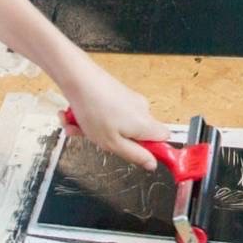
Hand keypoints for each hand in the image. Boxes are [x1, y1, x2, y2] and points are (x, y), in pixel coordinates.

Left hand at [55, 56, 169, 169]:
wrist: (79, 78)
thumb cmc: (93, 109)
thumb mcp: (112, 143)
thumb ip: (135, 155)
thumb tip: (152, 164)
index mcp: (145, 123)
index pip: (163, 139)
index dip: (152, 149)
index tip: (136, 153)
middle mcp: (142, 109)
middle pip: (138, 133)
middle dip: (116, 140)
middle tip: (98, 139)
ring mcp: (130, 99)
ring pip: (119, 124)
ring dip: (98, 129)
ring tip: (82, 126)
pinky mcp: (119, 93)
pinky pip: (110, 112)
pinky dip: (95, 117)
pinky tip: (80, 116)